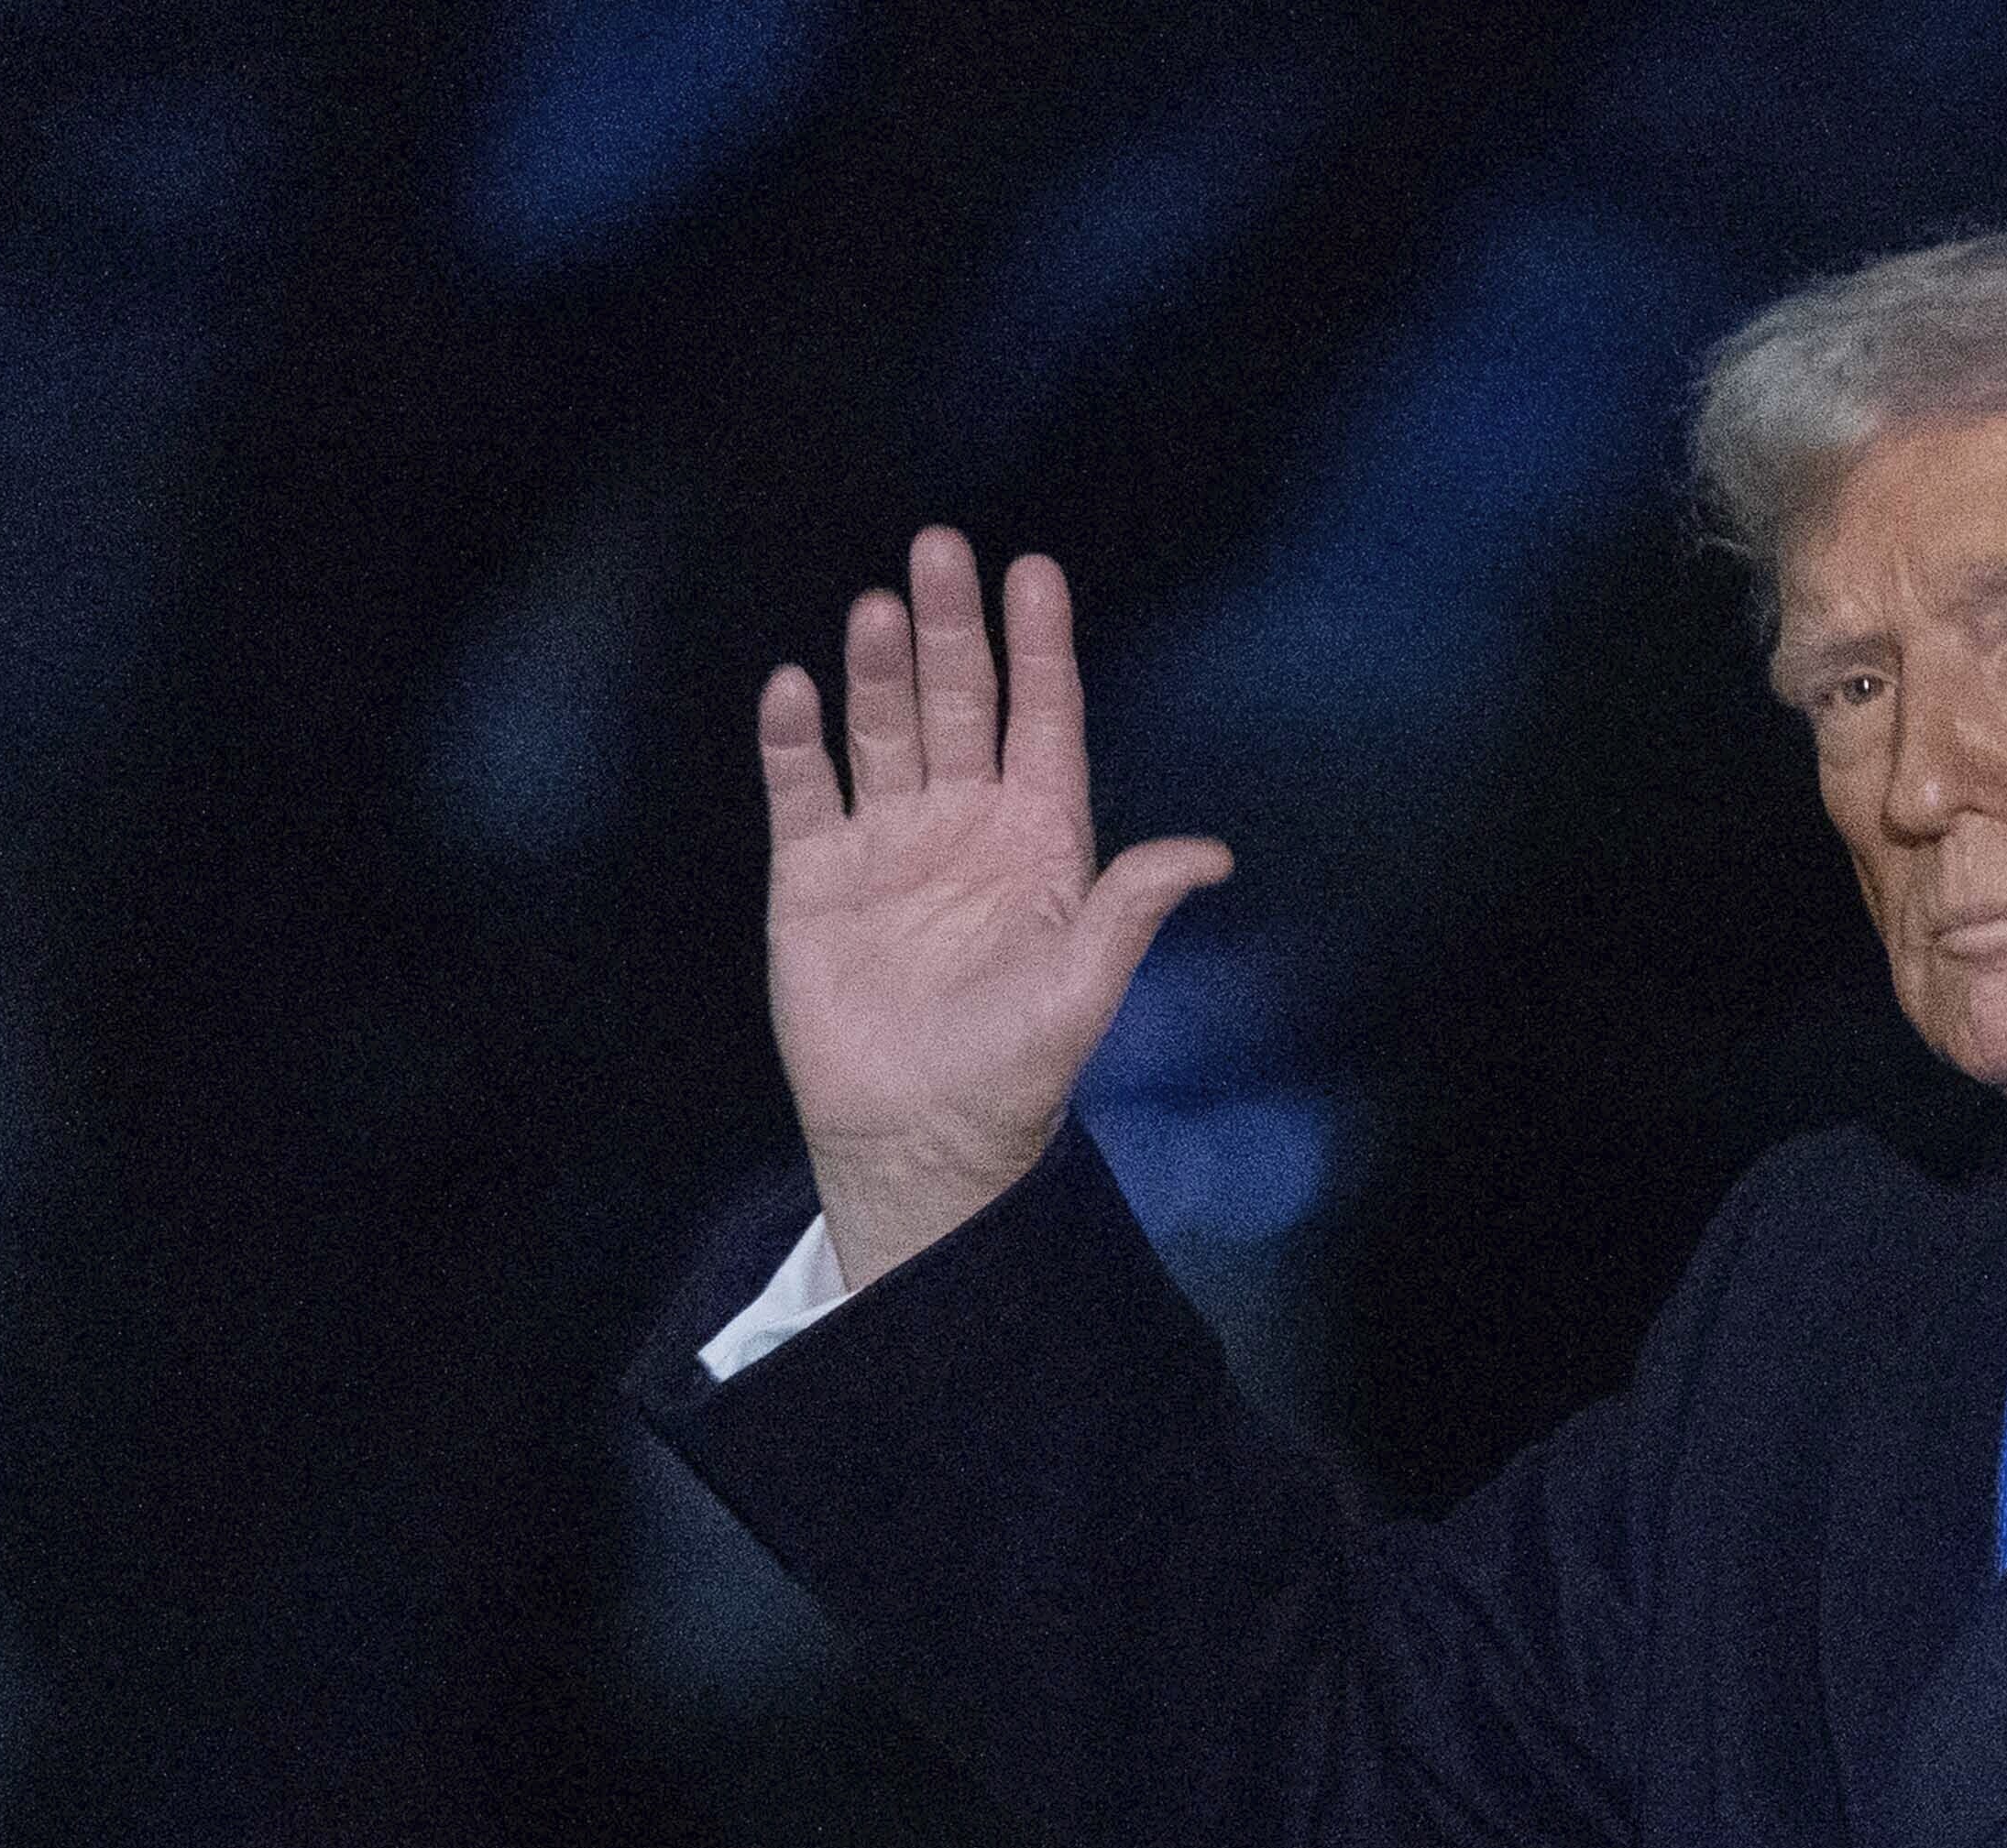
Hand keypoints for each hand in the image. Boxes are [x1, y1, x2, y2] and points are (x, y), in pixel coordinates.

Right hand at [758, 526, 1231, 1277]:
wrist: (921, 1138)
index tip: (1035, 573)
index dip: (1039, 648)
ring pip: (883, 730)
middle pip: (958, 703)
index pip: (1042, 721)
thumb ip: (1131, 910)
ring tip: (878, 608)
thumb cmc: (1014, 1071)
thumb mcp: (1083, 990)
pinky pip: (803, 790)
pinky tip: (795, 687)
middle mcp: (962, 824)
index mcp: (1038, 842)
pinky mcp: (813, 876)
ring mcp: (886, 843)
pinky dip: (795, 741)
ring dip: (878, 669)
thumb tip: (1212, 855)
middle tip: (940, 550)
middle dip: (950, 629)